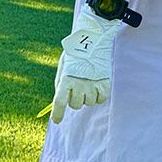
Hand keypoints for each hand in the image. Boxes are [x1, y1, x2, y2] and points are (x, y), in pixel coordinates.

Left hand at [50, 6, 121, 123]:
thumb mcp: (63, 68)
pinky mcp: (105, 84)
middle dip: (75, 100)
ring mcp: (92, 85)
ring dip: (88, 96)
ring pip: (89, 103)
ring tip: (88, 82)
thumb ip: (61, 84)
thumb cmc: (75, 55)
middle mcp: (78, 85)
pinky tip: (97, 84)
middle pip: (75, 105)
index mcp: (66, 79)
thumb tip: (59, 103)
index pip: (59, 102)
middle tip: (77, 89)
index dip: (57, 114)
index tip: (57, 120)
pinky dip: (99, 95)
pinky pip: (101, 99)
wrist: (92, 40)